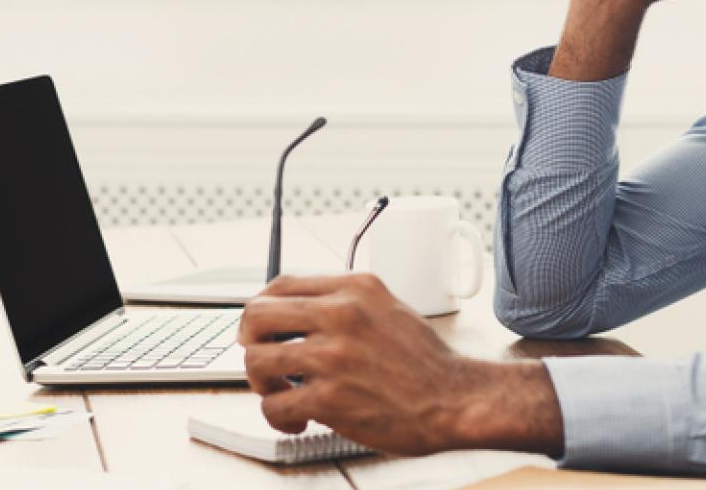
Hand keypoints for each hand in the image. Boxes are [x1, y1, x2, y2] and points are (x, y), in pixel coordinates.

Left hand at [238, 274, 562, 456]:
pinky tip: (297, 420)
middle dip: (249, 342)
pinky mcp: (329, 397)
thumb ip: (345, 304)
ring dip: (262, 384)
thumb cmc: (425, 363)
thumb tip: (298, 313)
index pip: (280, 285)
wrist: (456, 399)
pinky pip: (273, 406)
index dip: (262, 309)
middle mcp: (340, 315)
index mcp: (354, 288)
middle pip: (256, 315)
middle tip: (263, 361)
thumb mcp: (387, 308)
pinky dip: (278, 418)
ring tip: (282, 395)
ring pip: (256, 361)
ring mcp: (333, 356)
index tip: (262, 329)